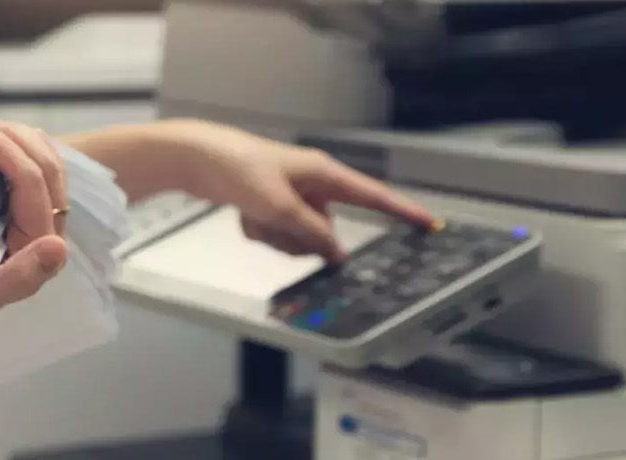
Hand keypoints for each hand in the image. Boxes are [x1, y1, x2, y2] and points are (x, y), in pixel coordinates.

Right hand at [0, 120, 69, 312]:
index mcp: (42, 245)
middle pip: (46, 165)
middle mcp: (51, 229)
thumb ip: (22, 277)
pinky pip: (37, 166)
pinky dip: (18, 145)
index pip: (34, 183)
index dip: (6, 150)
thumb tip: (57, 246)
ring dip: (16, 136)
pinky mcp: (32, 210)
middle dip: (11, 135)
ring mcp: (44, 216)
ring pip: (47, 160)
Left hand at [169, 121, 436, 259]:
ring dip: (274, 236)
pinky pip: (275, 234)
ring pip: (298, 239)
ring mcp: (291, 196)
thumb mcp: (278, 206)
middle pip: (325, 232)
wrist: (194, 158)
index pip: (373, 196)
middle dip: (297, 238)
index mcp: (323, 173)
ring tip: (251, 213)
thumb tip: (337, 254)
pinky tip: (242, 214)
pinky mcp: (271, 205)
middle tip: (268, 220)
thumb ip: (311, 232)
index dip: (403, 212)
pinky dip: (259, 231)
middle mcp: (312, 184)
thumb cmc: (237, 169)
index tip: (431, 225)